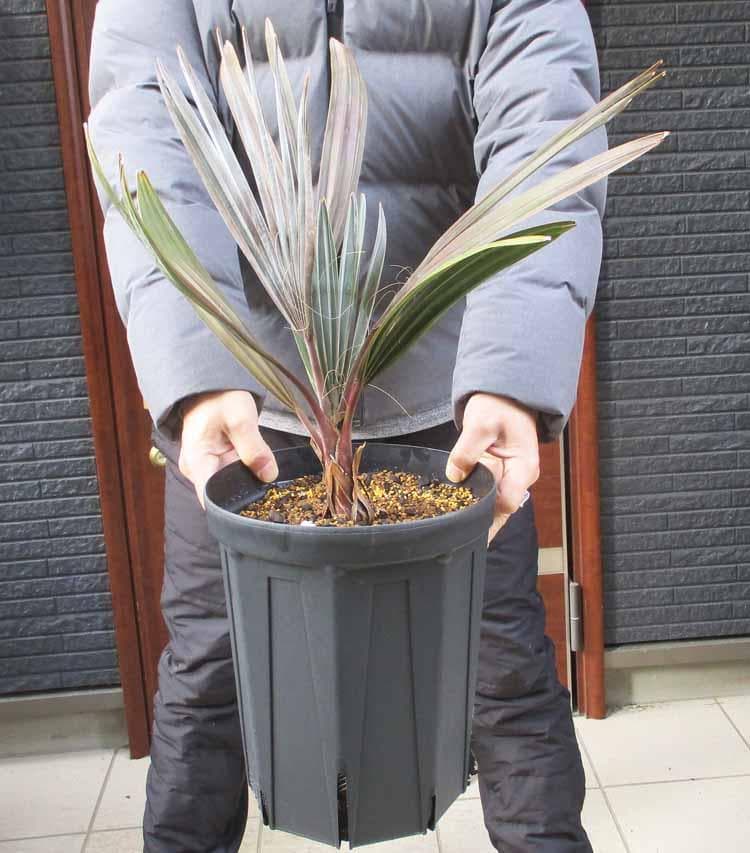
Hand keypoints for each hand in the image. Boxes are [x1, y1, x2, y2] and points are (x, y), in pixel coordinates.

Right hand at [178, 390, 277, 507]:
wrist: (211, 387)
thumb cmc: (220, 398)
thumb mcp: (241, 417)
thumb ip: (254, 447)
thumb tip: (269, 475)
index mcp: (197, 462)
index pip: (211, 500)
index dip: (233, 508)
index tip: (257, 507)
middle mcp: (197, 471)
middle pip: (221, 496)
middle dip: (246, 496)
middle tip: (272, 496)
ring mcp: (204, 469)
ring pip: (228, 487)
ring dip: (248, 485)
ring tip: (269, 483)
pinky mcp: (214, 464)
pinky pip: (231, 477)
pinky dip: (246, 476)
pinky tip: (261, 474)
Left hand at [446, 393, 539, 543]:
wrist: (506, 394)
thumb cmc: (498, 405)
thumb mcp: (480, 423)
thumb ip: (467, 450)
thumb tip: (455, 476)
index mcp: (523, 467)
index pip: (506, 502)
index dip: (486, 514)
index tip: (466, 527)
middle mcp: (521, 477)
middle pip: (501, 510)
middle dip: (482, 525)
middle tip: (456, 542)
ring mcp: (512, 477)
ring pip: (496, 506)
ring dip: (479, 517)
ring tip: (456, 535)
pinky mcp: (502, 474)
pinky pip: (491, 496)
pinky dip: (478, 505)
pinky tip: (462, 515)